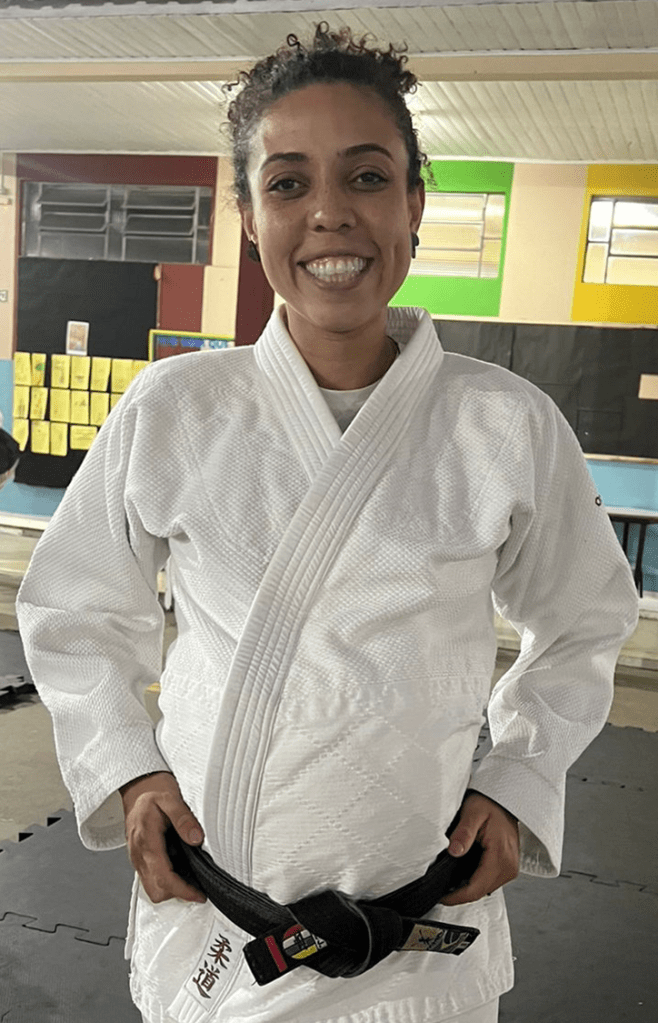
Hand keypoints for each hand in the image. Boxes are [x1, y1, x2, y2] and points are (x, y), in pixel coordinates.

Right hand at [120, 771, 206, 903]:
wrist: (137, 788)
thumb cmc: (153, 793)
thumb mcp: (171, 798)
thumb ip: (184, 818)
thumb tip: (196, 839)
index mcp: (146, 840)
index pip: (163, 877)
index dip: (182, 890)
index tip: (198, 894)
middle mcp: (138, 853)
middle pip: (155, 890)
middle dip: (177, 893)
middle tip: (197, 888)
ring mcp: (137, 857)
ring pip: (151, 888)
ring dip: (171, 889)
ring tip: (191, 880)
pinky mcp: (139, 857)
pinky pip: (150, 878)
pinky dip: (165, 881)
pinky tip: (179, 870)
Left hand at [441, 790, 518, 905]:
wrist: (504, 799)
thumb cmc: (490, 803)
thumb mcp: (472, 813)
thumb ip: (463, 833)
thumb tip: (454, 851)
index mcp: (501, 856)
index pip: (476, 888)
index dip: (457, 897)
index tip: (442, 897)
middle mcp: (509, 866)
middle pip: (480, 891)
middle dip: (460, 894)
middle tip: (441, 889)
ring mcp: (510, 866)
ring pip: (485, 888)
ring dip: (467, 888)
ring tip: (449, 882)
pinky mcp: (507, 864)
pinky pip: (489, 880)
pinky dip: (475, 880)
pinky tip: (463, 874)